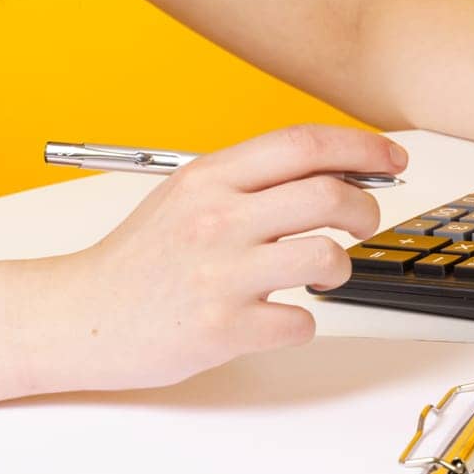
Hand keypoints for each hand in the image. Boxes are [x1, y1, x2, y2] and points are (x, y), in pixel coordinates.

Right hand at [44, 125, 406, 392]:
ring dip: (340, 267)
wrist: (79, 316)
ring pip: (325, 256)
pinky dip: (304, 323)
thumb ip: (254, 180)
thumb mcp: (189, 196)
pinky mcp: (221, 328)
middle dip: (365, 209)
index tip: (394, 160)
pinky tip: (280, 316)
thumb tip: (340, 169)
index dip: (363, 147)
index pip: (304, 144)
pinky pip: (300, 322)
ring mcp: (219, 275)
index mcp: (210, 179)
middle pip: (328, 195)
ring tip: (322, 274)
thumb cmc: (143, 258)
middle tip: (361, 223)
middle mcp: (216, 219)